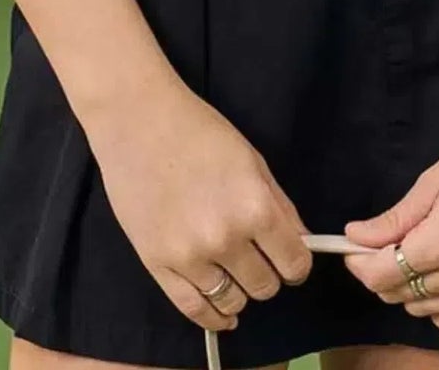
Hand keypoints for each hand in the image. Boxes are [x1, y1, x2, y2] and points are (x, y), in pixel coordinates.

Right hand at [86, 77, 313, 334]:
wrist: (139, 121)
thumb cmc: (200, 131)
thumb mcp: (253, 161)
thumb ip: (281, 207)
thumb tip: (300, 244)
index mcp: (255, 207)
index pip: (294, 264)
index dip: (297, 264)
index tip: (290, 259)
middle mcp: (225, 238)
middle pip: (265, 287)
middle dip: (268, 274)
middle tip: (258, 257)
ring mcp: (188, 256)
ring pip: (231, 301)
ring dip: (240, 292)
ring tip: (235, 274)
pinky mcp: (156, 265)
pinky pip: (192, 308)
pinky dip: (213, 317)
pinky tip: (223, 314)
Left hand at [341, 106, 438, 340]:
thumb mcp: (434, 180)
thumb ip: (396, 217)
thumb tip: (357, 237)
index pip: (383, 273)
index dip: (359, 261)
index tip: (352, 245)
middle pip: (401, 293)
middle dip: (380, 271)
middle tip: (381, 243)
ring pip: (428, 309)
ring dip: (408, 288)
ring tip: (411, 255)